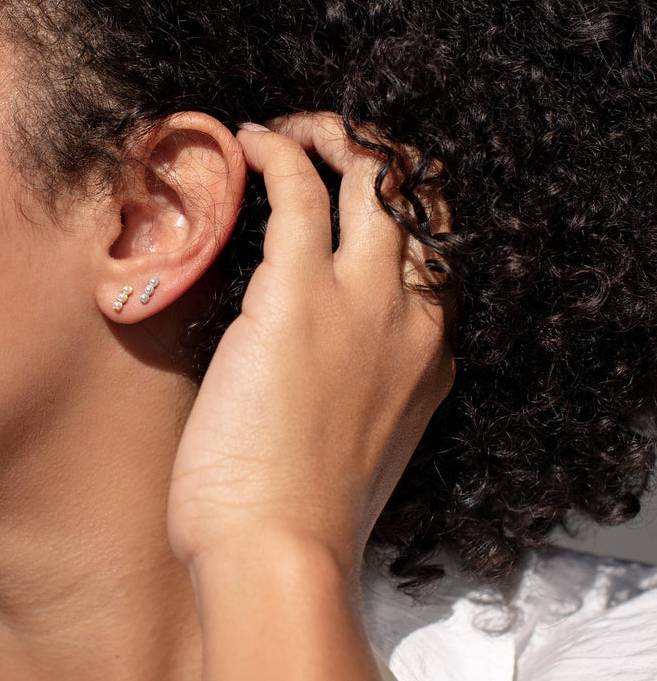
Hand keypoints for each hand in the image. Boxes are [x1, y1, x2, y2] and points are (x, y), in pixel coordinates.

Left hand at [167, 112, 453, 579]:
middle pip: (419, 200)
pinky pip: (300, 191)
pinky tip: (249, 141)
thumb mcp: (352, 436)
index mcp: (427, 354)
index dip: (396, 212)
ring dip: (331, 136)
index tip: (350, 197)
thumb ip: (351, 381)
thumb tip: (305, 354)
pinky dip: (277, 152)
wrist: (276, 551)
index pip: (431, 254)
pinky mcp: (298, 295)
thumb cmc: (296, 507)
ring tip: (281, 129)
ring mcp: (360, 302)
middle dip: (378, 156)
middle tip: (324, 144)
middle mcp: (409, 317)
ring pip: (373, 178)